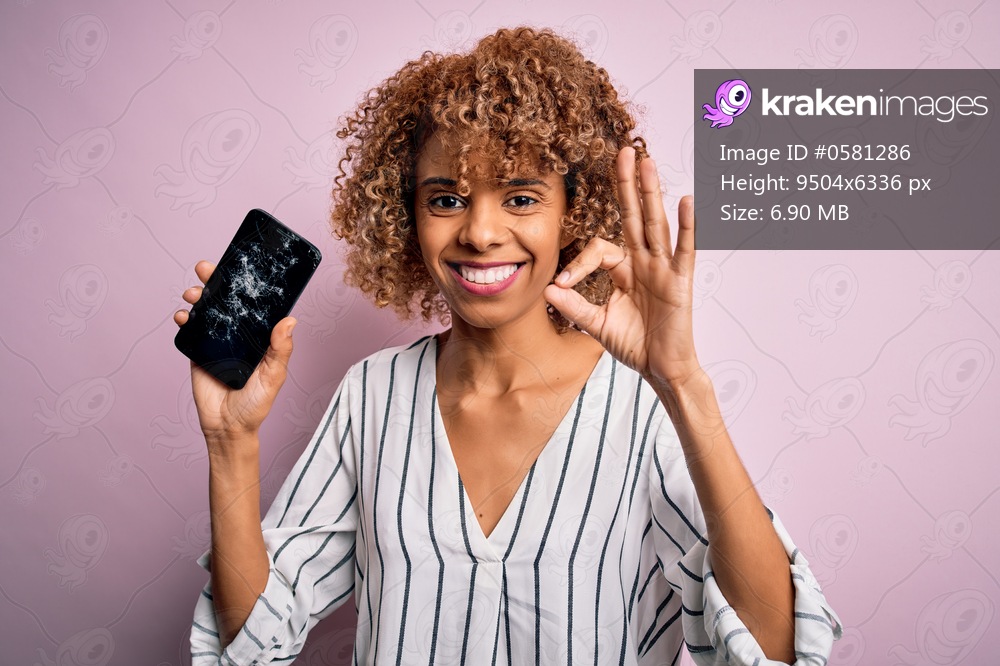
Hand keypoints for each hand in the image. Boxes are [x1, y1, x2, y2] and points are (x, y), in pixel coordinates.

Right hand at [174, 260, 296, 444]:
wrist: (227, 427)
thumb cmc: (256, 403)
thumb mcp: (273, 376)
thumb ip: (280, 350)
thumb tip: (291, 320)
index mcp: (259, 336)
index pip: (253, 304)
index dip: (245, 284)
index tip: (238, 265)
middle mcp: (238, 334)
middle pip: (226, 301)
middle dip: (215, 281)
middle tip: (206, 268)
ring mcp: (217, 341)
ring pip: (206, 311)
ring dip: (198, 296)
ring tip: (194, 293)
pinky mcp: (198, 351)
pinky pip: (190, 329)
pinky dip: (184, 319)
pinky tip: (183, 316)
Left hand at [544, 147, 697, 387]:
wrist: (661, 370)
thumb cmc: (635, 345)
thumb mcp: (597, 325)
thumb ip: (575, 307)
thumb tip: (548, 288)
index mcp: (624, 271)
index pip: (600, 249)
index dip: (580, 262)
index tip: (564, 282)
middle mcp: (644, 263)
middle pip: (633, 217)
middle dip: (627, 185)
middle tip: (622, 151)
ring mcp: (663, 269)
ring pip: (655, 224)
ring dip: (650, 193)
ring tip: (645, 162)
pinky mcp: (680, 281)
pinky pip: (684, 249)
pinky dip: (687, 226)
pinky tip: (685, 201)